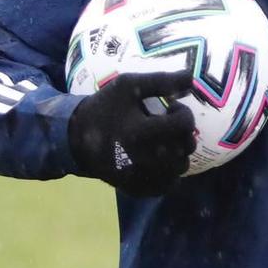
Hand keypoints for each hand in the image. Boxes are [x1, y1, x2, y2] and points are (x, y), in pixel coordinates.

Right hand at [67, 69, 196, 196]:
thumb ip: (162, 81)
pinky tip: (158, 158)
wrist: (76, 139)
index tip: (170, 109)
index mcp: (139, 132)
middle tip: (170, 125)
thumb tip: (191, 77)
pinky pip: (169, 183)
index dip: (183, 113)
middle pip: (186, 147)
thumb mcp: (128, 86)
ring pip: (181, 167)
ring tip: (164, 141)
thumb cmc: (104, 109)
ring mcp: (141, 178)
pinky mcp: (138, 190)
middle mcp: (142, 159)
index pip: (183, 124)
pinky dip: (169, 171)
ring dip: (179, 151)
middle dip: (183, 132)